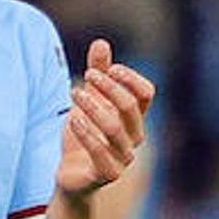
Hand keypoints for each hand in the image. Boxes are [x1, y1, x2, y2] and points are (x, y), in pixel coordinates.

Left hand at [57, 39, 156, 197]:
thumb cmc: (84, 134)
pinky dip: (86, 134)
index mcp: (134, 117)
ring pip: (115, 128)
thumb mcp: (89, 101)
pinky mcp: (107, 174)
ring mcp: (123, 157)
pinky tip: (73, 119)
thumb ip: (97, 74)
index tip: (108, 68)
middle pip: (130, 107)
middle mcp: (134, 136)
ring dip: (93, 107)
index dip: (130, 78)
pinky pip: (101, 154)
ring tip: (74, 93)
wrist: (73, 175)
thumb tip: (101, 42)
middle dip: (108, 87)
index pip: (146, 93)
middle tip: (86, 76)